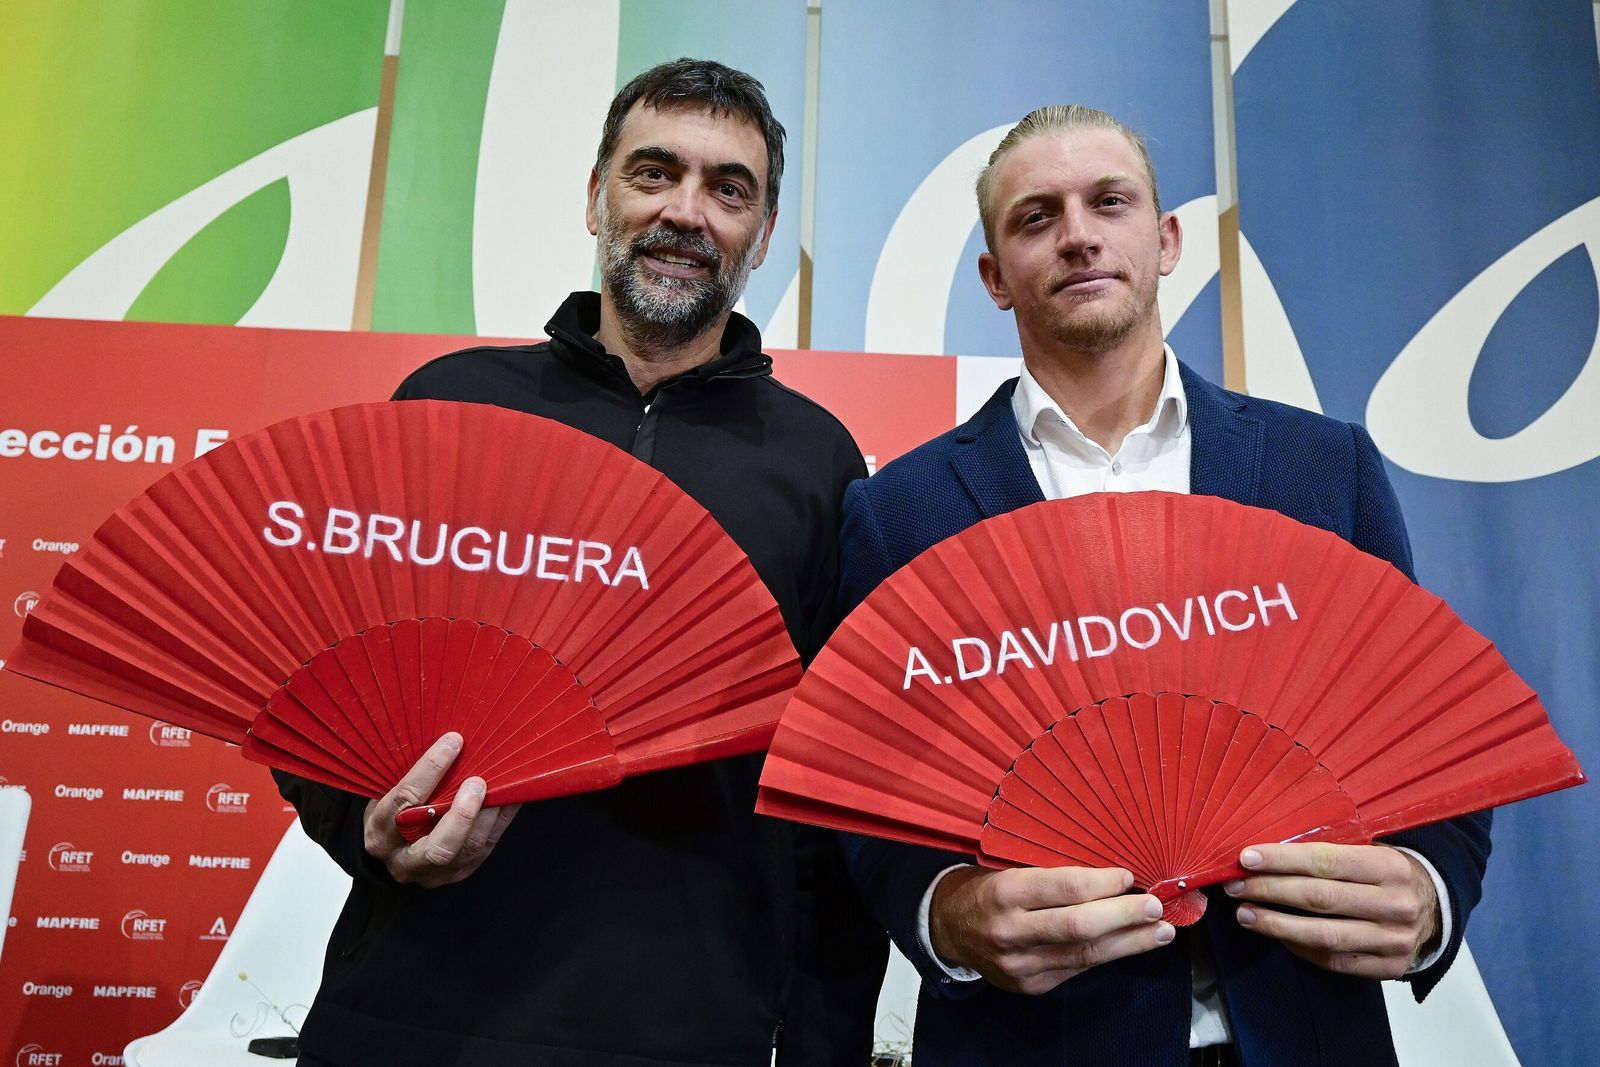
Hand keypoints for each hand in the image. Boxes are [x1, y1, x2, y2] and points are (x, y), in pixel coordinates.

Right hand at [363, 732, 520, 887]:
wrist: (394, 848)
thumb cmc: (393, 810)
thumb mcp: (387, 792)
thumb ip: (407, 774)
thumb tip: (448, 738)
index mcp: (379, 834)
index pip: (403, 802)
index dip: (429, 770)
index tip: (453, 742)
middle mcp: (405, 861)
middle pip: (438, 847)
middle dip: (462, 814)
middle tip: (478, 782)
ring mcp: (435, 872)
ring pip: (468, 849)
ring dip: (488, 814)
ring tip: (501, 785)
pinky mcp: (460, 872)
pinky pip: (486, 846)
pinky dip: (500, 819)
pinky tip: (511, 796)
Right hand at [929, 866, 1173, 994]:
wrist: (950, 928)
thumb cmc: (988, 889)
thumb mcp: (1010, 869)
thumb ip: (1054, 876)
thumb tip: (1112, 876)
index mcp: (1005, 892)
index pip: (1064, 888)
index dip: (1102, 884)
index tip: (1128, 876)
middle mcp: (1011, 931)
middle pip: (1079, 926)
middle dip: (1124, 916)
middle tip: (1156, 907)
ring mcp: (1021, 964)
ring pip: (1085, 955)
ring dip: (1130, 943)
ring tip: (1162, 932)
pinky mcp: (1030, 985)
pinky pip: (1076, 968)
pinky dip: (1106, 955)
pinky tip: (1129, 945)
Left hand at [1225, 842, 1439, 978]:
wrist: (1433, 906)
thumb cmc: (1385, 871)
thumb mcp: (1368, 849)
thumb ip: (1327, 849)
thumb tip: (1266, 853)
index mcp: (1390, 867)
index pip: (1326, 861)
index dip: (1282, 860)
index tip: (1246, 858)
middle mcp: (1396, 905)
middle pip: (1320, 899)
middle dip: (1269, 891)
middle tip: (1234, 886)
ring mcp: (1394, 940)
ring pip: (1324, 936)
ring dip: (1276, 925)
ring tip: (1245, 914)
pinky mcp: (1388, 967)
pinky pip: (1333, 961)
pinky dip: (1299, 948)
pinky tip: (1276, 935)